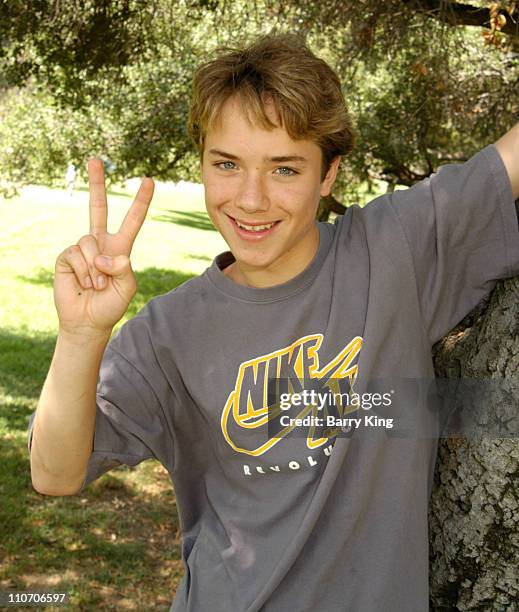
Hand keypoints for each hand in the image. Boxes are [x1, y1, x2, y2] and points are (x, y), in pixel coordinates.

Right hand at [54, 159, 153, 336]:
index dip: (140, 202)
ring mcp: (82, 248)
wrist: (88, 320)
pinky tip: (85, 283)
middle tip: (95, 159)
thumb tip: (107, 255)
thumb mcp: (126, 286)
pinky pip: (77, 254)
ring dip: (96, 268)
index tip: (149, 181)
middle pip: (97, 207)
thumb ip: (122, 269)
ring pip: (90, 241)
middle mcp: (100, 243)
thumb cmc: (110, 304)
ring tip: (97, 285)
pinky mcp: (67, 256)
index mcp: (120, 247)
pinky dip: (85, 271)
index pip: (131, 220)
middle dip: (96, 183)